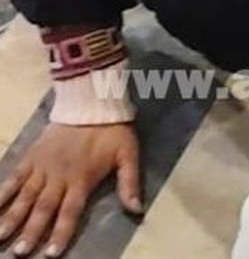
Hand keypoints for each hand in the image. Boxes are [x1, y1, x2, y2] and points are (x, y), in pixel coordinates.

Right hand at [0, 123, 140, 256]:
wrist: (91, 104)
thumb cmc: (112, 132)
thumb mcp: (128, 155)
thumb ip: (130, 183)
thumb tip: (136, 209)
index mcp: (82, 178)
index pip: (70, 211)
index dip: (60, 232)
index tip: (50, 254)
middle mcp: (59, 176)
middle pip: (43, 208)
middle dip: (30, 232)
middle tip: (17, 253)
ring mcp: (42, 166)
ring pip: (25, 196)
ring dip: (12, 217)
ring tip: (0, 236)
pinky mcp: (32, 156)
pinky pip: (15, 176)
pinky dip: (3, 192)